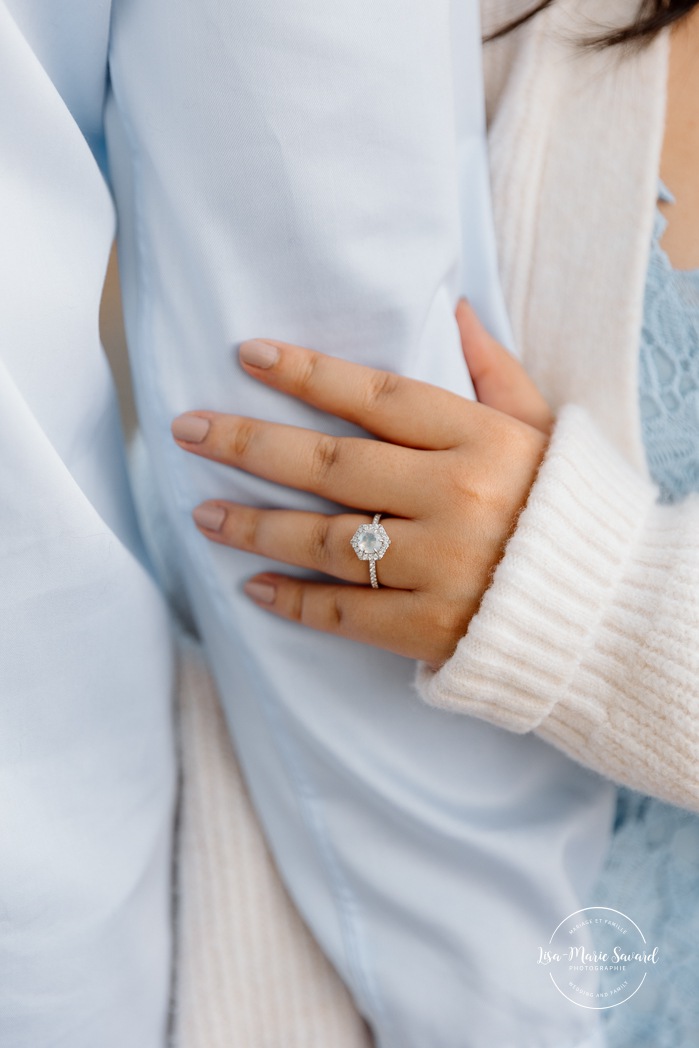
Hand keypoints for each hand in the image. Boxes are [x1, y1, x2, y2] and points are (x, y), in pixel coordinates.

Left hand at [171, 301, 552, 665]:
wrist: (611, 609)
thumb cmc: (571, 506)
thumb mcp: (542, 428)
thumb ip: (493, 369)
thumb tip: (451, 306)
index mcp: (481, 440)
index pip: (376, 395)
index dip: (306, 372)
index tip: (247, 354)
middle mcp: (454, 497)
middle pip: (331, 462)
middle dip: (249, 443)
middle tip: (187, 430)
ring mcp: (440, 566)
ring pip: (325, 538)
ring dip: (256, 525)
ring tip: (204, 513)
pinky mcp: (430, 627)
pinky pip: (345, 610)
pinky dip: (294, 599)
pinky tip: (253, 586)